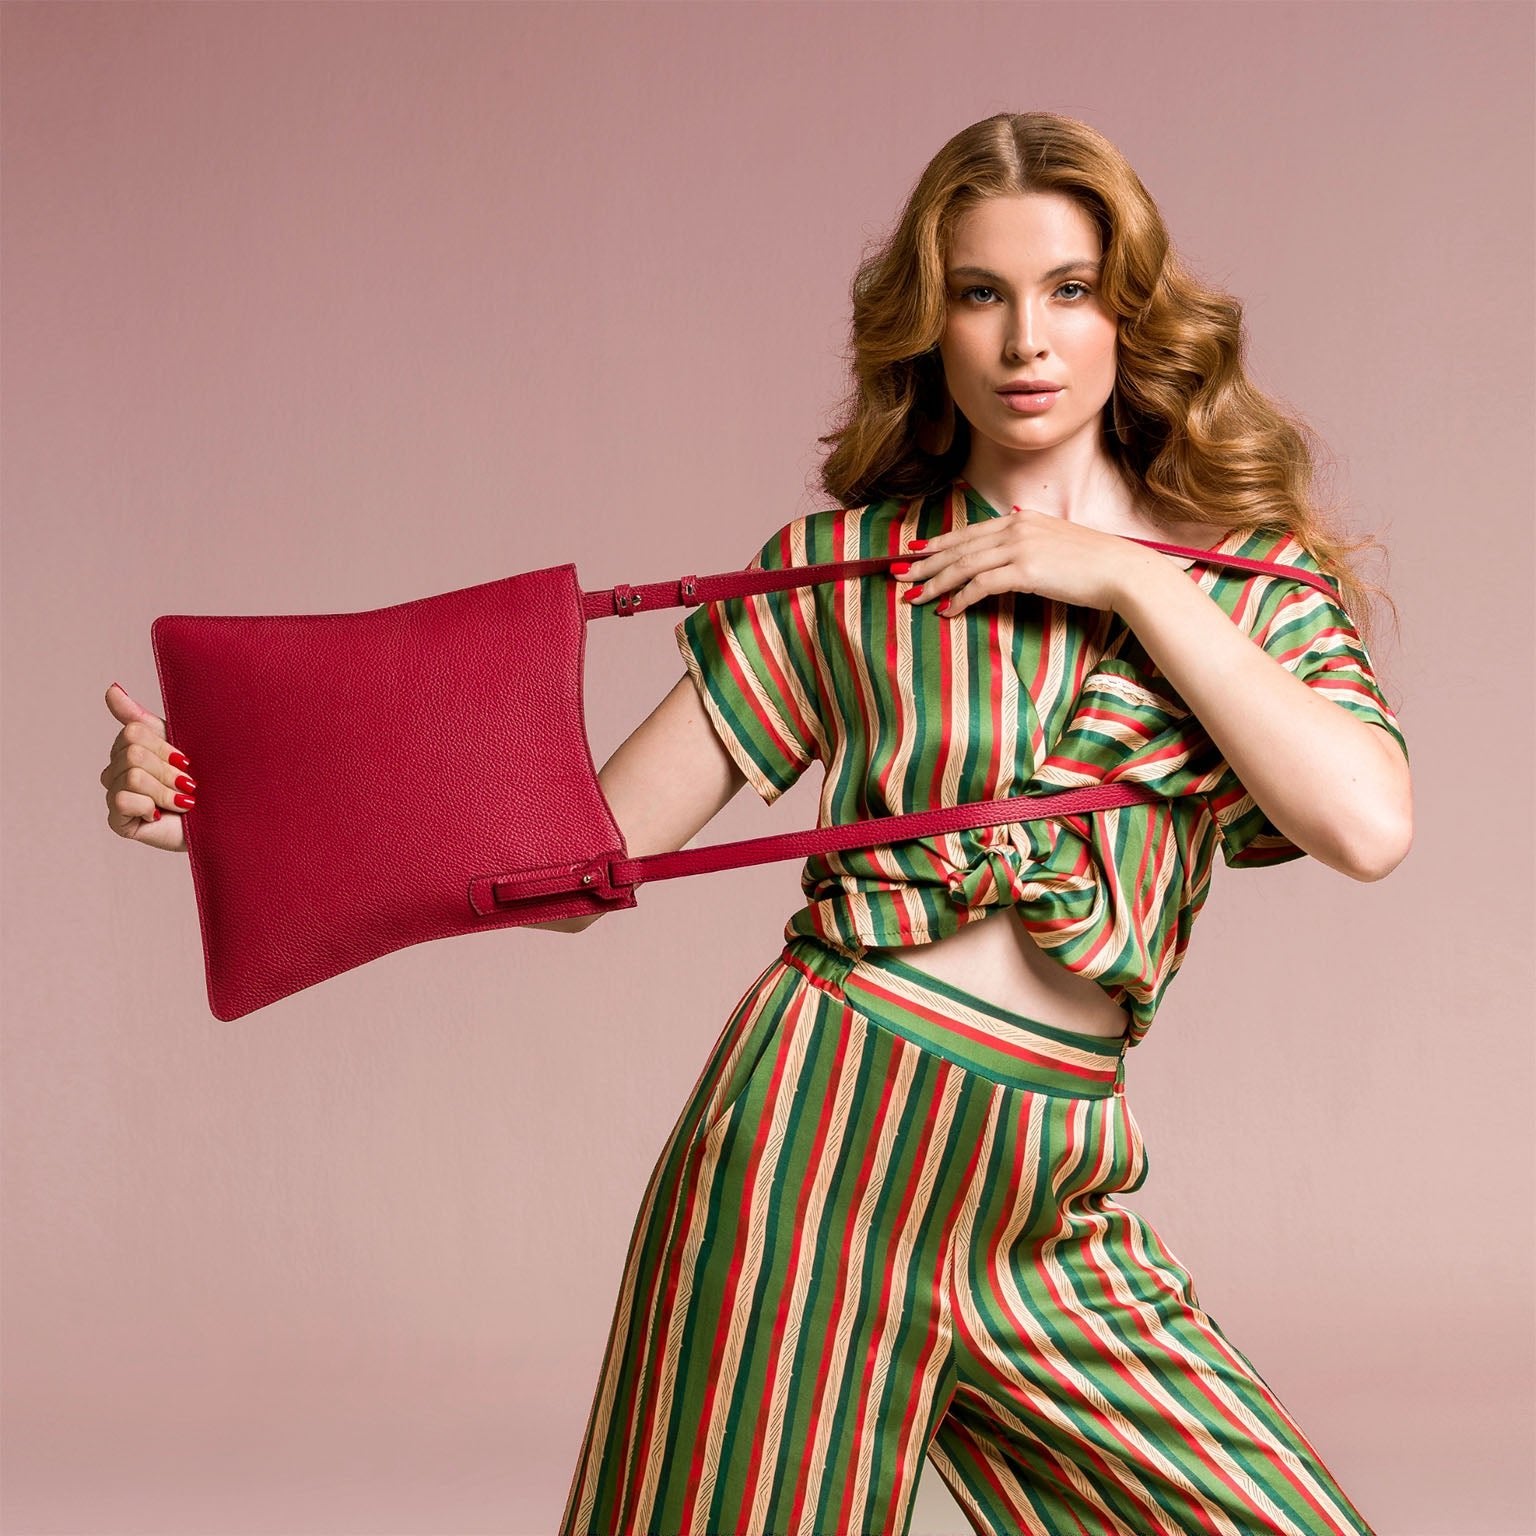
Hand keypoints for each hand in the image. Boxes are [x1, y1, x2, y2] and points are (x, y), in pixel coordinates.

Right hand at [101, 682, 192, 853]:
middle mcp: (116, 771)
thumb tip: (111, 689)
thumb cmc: (206, 779)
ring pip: (130, 776)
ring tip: (182, 801)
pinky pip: (122, 800)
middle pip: (132, 753)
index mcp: (130, 748)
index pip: (133, 732)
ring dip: (165, 790)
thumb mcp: (177, 741)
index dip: (165, 746)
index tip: (186, 761)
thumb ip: (140, 718)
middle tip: (188, 784)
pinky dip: (150, 806)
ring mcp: (115, 796)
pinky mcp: (118, 821)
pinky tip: (161, 814)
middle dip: (168, 770)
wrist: (226, 817)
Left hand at [889, 504, 1146, 617]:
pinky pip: (981, 585)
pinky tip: (947, 611)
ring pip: (964, 564)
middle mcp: (1016, 527)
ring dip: (935, 583)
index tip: (915, 553)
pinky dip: (960, 598)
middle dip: (925, 562)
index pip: (969, 532)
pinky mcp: (1025, 570)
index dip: (939, 543)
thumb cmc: (1095, 565)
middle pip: (959, 546)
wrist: (1123, 571)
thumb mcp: (1059, 543)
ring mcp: (1020, 547)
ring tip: (914, 597)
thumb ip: (1033, 540)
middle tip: (897, 575)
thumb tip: (1016, 537)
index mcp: (1022, 520)